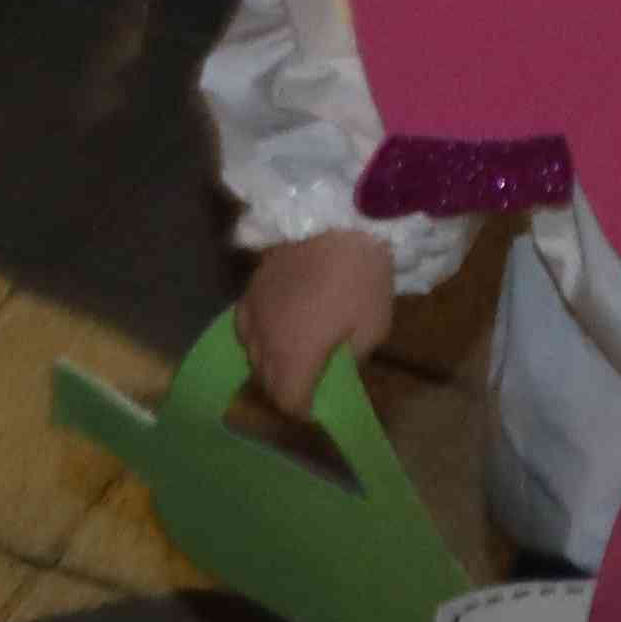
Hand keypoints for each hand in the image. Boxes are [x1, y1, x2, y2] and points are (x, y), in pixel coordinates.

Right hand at [239, 227, 396, 420]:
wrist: (339, 212)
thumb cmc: (361, 274)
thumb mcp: (373, 326)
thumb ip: (352, 358)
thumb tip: (339, 368)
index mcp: (293, 355)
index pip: (288, 401)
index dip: (305, 409)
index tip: (321, 404)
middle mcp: (263, 339)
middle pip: (266, 381)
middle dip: (287, 389)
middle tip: (311, 381)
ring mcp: (251, 311)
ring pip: (252, 354)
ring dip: (271, 363)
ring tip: (295, 354)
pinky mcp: (249, 286)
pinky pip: (246, 325)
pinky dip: (260, 335)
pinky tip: (279, 326)